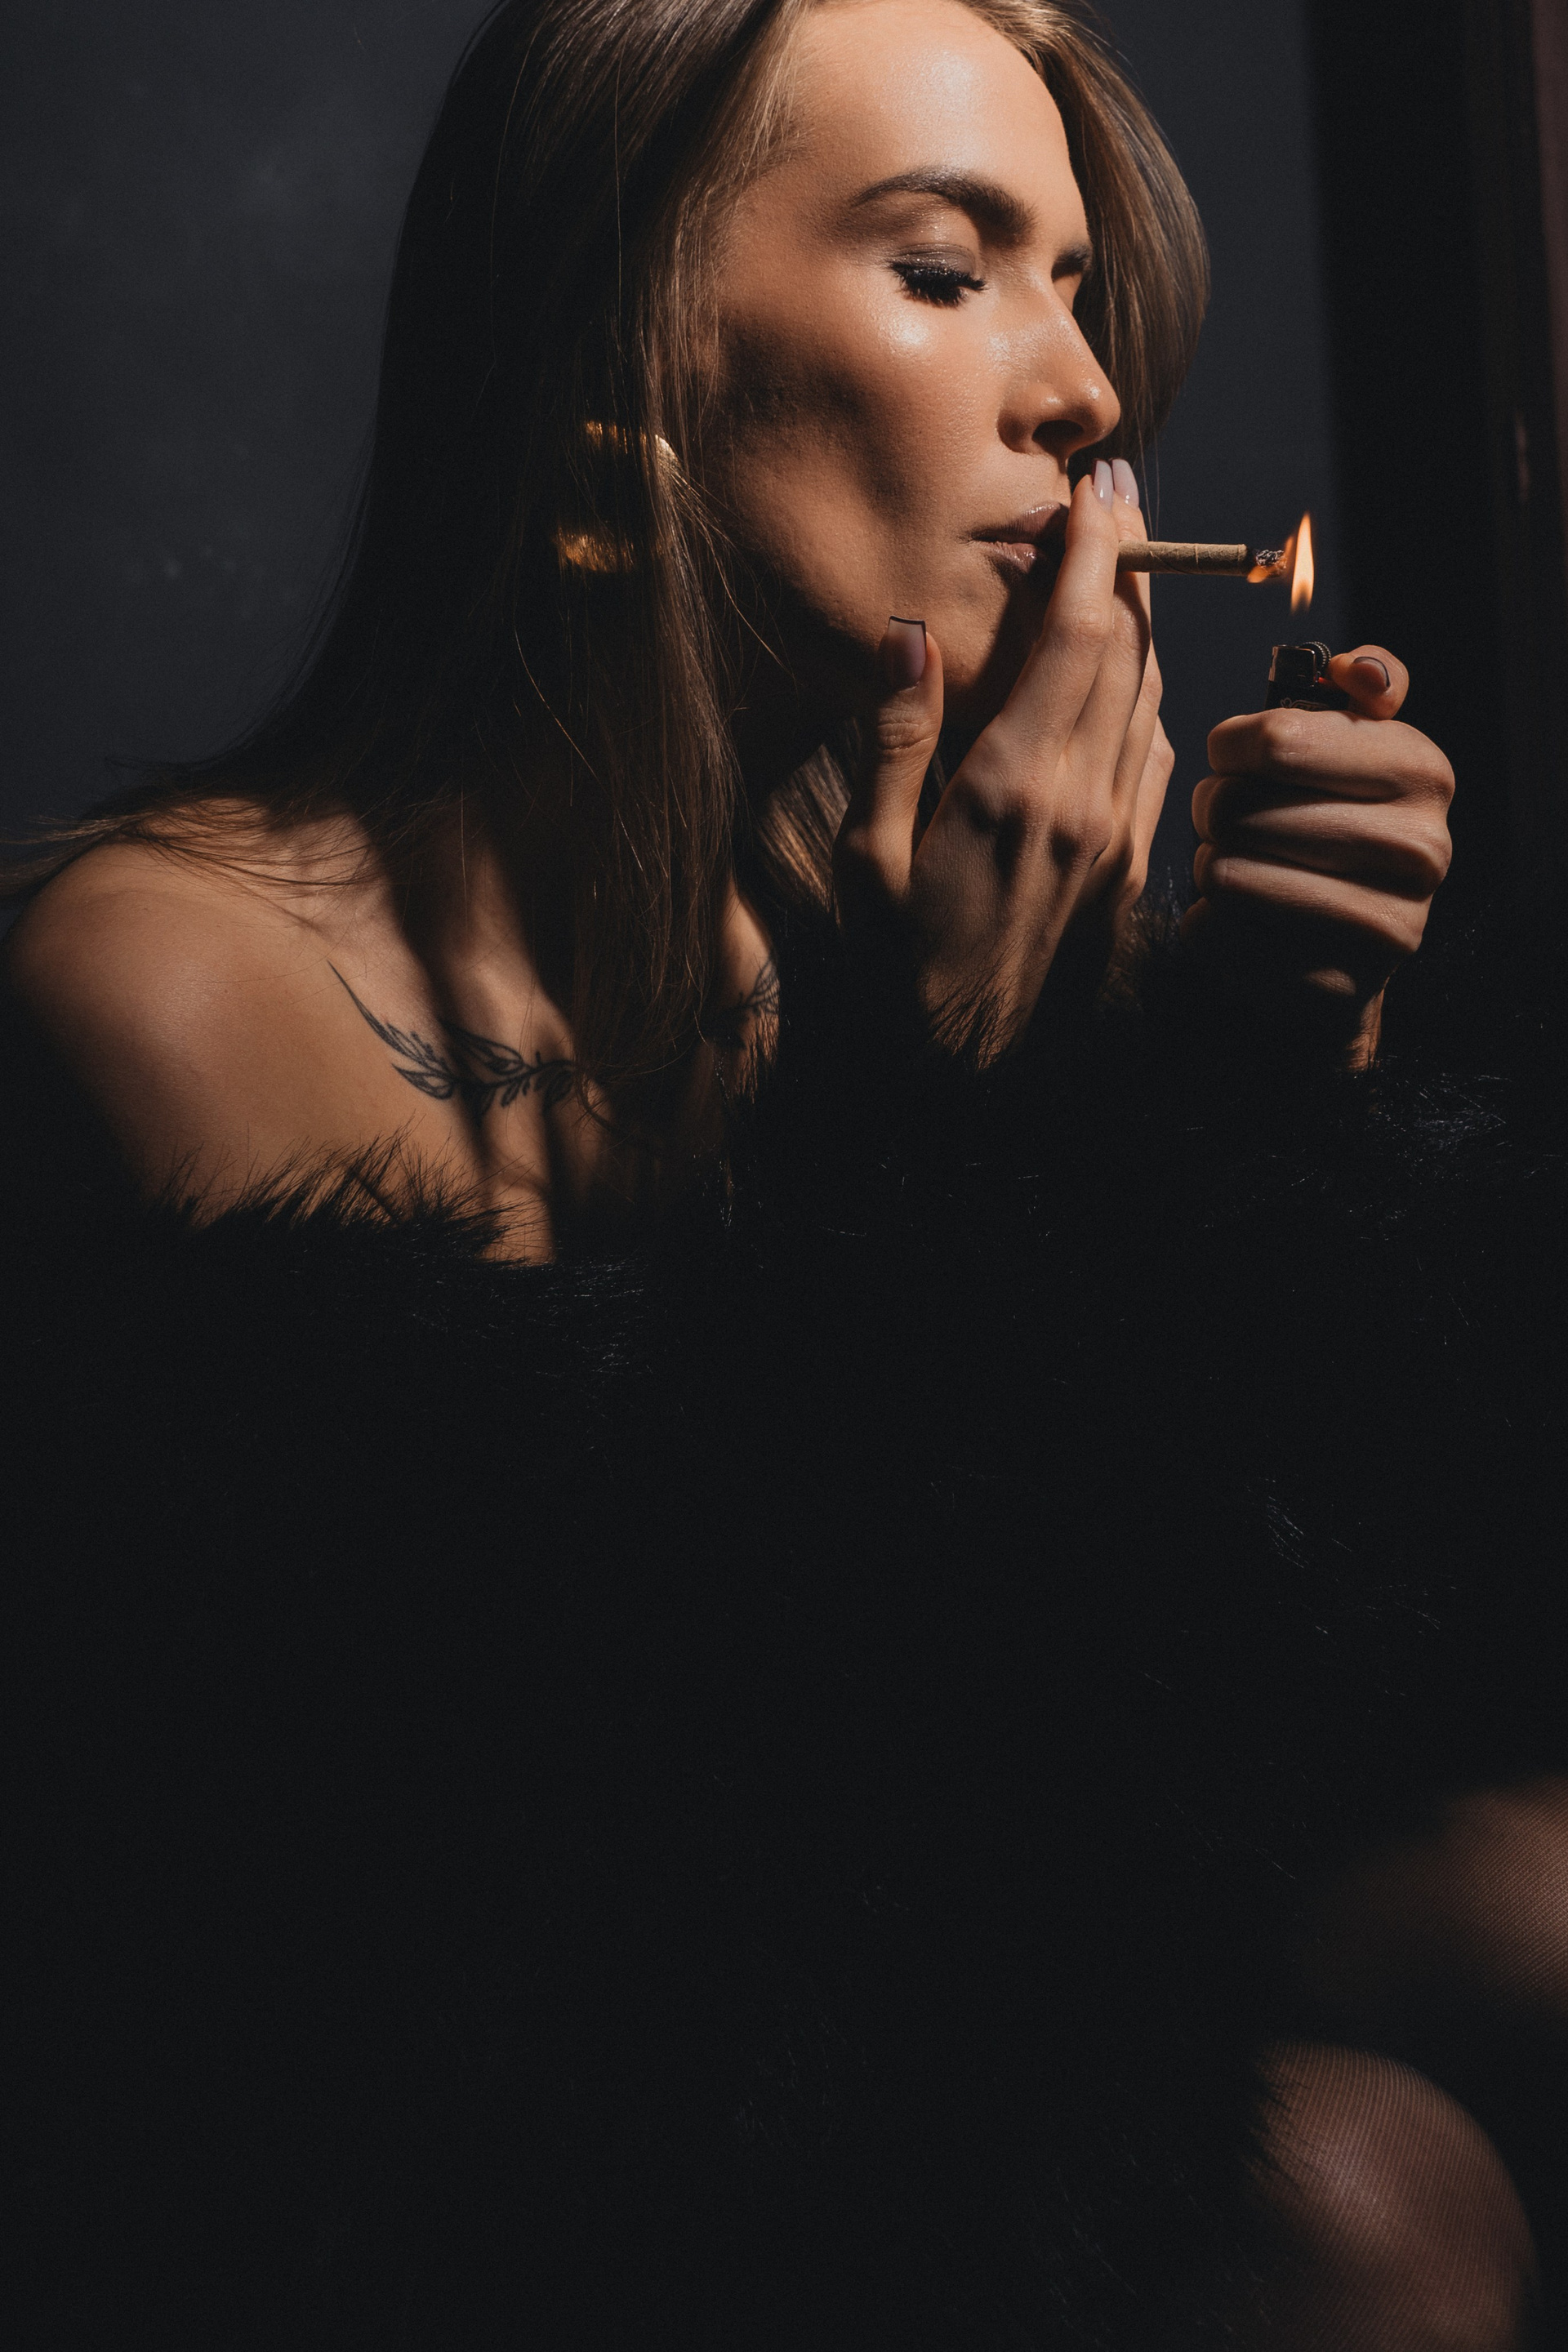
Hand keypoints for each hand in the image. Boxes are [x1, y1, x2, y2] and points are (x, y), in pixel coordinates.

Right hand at [834, 463, 1172, 1057]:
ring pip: (1151, 699)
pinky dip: (1146, 697)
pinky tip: (1123, 680)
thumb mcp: (860, 856)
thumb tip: (911, 631)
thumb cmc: (887, 962)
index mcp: (1014, 787)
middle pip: (1127, 652)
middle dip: (1127, 564)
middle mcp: (1082, 804)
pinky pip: (1155, 759)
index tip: (1095, 490)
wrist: (954, 1071)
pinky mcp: (1127, 871)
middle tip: (1117, 498)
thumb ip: (893, 739)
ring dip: (1140, 626)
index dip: (1092, 553)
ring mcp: (1115, 839)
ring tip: (1118, 571)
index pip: (1075, 639)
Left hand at [1183, 649, 1453, 1061]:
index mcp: (1424, 772)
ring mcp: (1387, 927)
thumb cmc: (1335, 818)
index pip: (1275, 740)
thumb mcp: (1358, 740)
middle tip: (1225, 822)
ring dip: (1209, 867)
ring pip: (1225, 874)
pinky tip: (1238, 919)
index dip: (1229, 749)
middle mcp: (1421, 849)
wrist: (1349, 944)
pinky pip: (1216, 935)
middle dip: (1213, 812)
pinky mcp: (1337, 988)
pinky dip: (1205, 924)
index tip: (1232, 761)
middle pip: (1238, 809)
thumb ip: (1368, 684)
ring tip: (1234, 866)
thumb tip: (1359, 670)